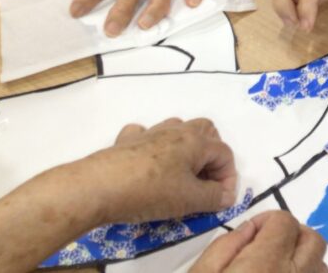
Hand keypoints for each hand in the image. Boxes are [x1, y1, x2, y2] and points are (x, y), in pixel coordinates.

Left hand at [86, 118, 236, 223]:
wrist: (99, 186)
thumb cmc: (151, 191)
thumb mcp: (189, 200)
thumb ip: (215, 197)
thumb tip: (227, 194)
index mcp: (196, 141)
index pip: (225, 154)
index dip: (228, 178)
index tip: (221, 200)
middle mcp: (176, 131)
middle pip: (206, 131)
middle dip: (212, 154)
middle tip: (205, 180)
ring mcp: (150, 133)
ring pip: (177, 128)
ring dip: (185, 147)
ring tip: (181, 172)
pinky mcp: (126, 141)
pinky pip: (145, 133)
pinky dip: (152, 144)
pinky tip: (148, 161)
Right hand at [192, 212, 327, 272]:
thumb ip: (227, 245)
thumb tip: (251, 228)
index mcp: (265, 264)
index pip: (285, 222)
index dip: (267, 222)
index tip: (250, 235)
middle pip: (313, 241)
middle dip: (293, 235)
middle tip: (268, 245)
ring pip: (320, 265)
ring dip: (304, 259)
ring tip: (278, 268)